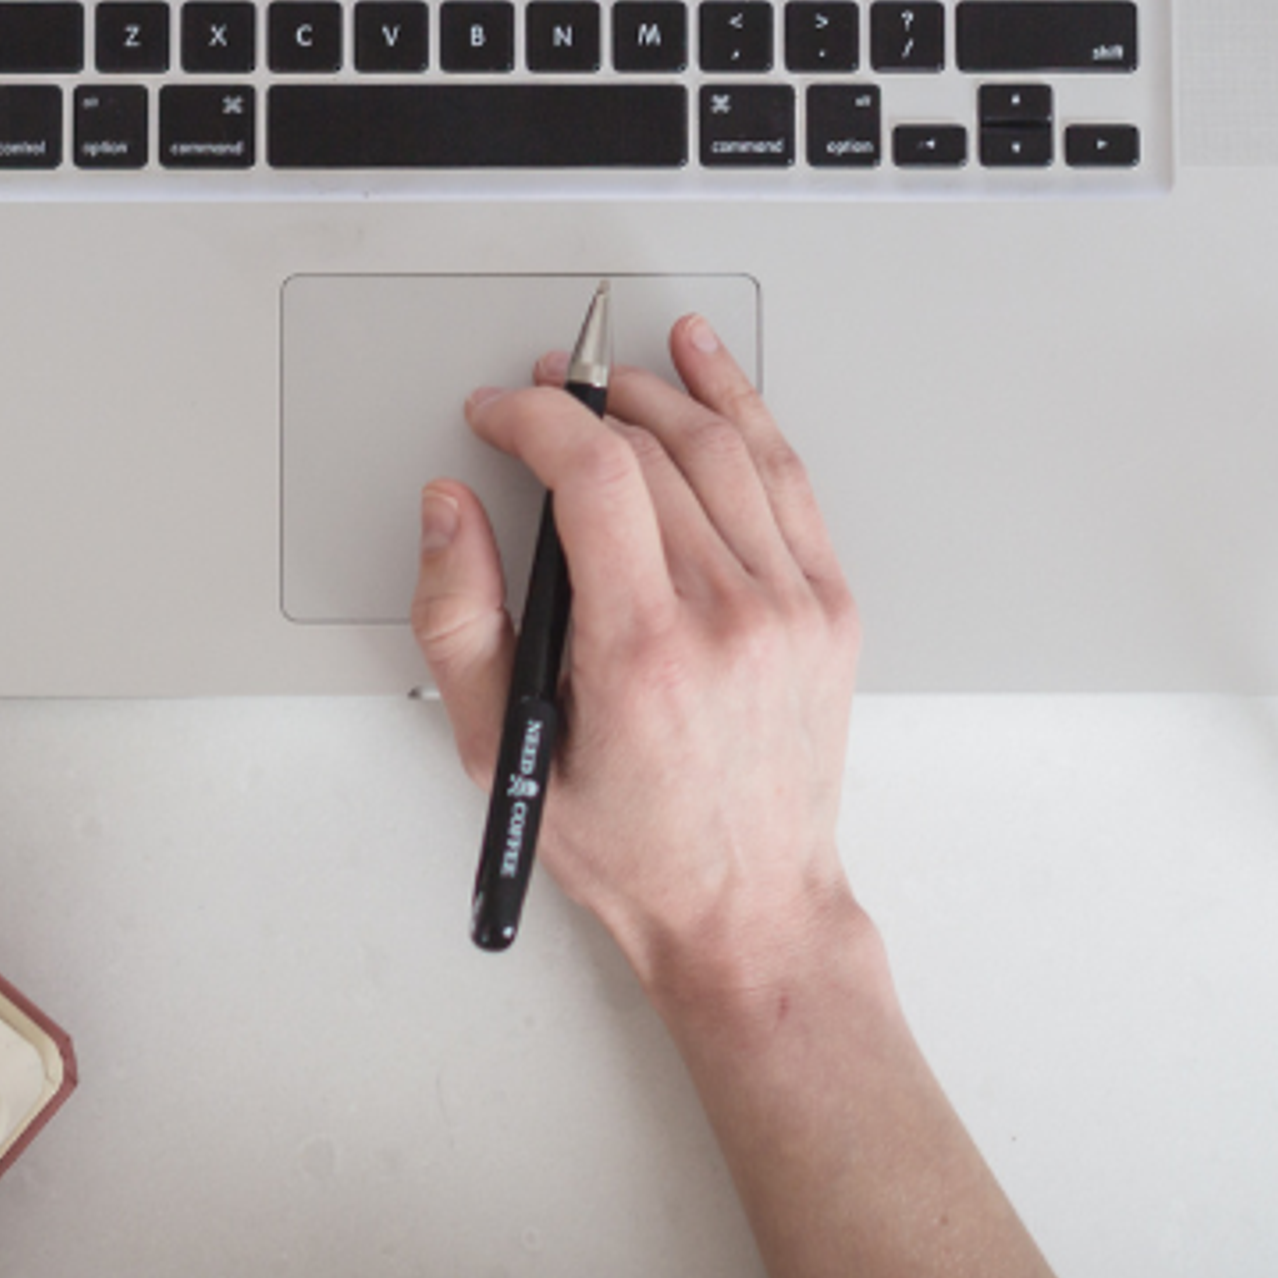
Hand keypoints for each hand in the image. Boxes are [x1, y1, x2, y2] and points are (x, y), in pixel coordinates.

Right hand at [411, 313, 863, 1004]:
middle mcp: (729, 617)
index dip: (534, 419)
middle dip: (582, 403)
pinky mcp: (828, 606)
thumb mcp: (504, 752)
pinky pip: (786, 477)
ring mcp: (791, 606)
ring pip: (724, 448)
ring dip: (661, 390)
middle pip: (653, 452)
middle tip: (539, 398)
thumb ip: (459, 621)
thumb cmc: (632, 847)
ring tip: (614, 370)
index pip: (592, 475)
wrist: (749, 908)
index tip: (497, 414)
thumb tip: (448, 512)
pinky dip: (746, 410)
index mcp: (644, 650)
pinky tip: (711, 370)